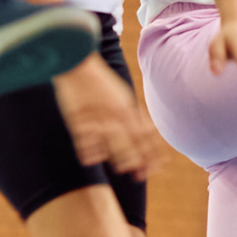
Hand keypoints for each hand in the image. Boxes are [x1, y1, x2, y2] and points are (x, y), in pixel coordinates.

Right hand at [55, 54, 163, 179]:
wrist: (77, 61)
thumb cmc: (98, 81)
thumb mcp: (120, 95)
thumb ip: (130, 113)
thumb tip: (144, 129)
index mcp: (126, 107)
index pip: (145, 133)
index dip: (152, 150)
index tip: (159, 165)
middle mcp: (115, 112)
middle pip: (131, 139)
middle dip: (139, 158)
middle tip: (143, 175)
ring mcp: (97, 114)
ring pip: (111, 140)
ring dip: (118, 156)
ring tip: (123, 169)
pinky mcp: (77, 116)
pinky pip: (84, 137)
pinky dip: (88, 149)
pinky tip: (90, 160)